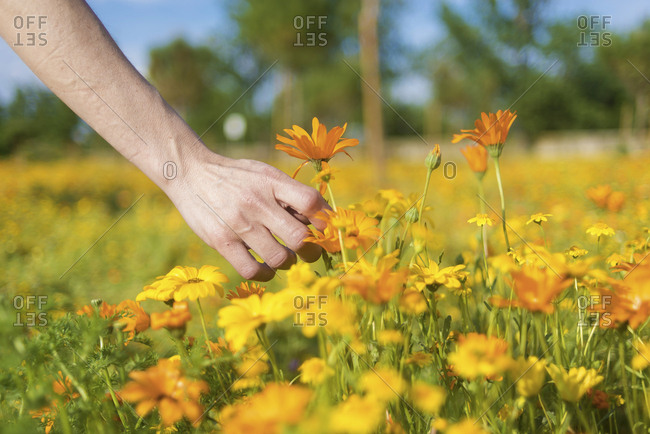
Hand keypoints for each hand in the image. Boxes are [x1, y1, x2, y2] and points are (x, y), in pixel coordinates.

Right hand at [166, 147, 328, 280]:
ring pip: (279, 258)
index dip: (325, 220)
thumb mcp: (264, 173)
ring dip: (288, 261)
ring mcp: (238, 223)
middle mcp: (257, 202)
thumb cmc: (236, 177)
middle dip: (311, 249)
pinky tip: (265, 267)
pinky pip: (252, 270)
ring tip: (283, 255)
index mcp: (272, 181)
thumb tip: (321, 220)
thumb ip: (290, 194)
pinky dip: (265, 273)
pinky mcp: (220, 241)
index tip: (325, 229)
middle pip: (299, 237)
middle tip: (308, 250)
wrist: (190, 173)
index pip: (310, 201)